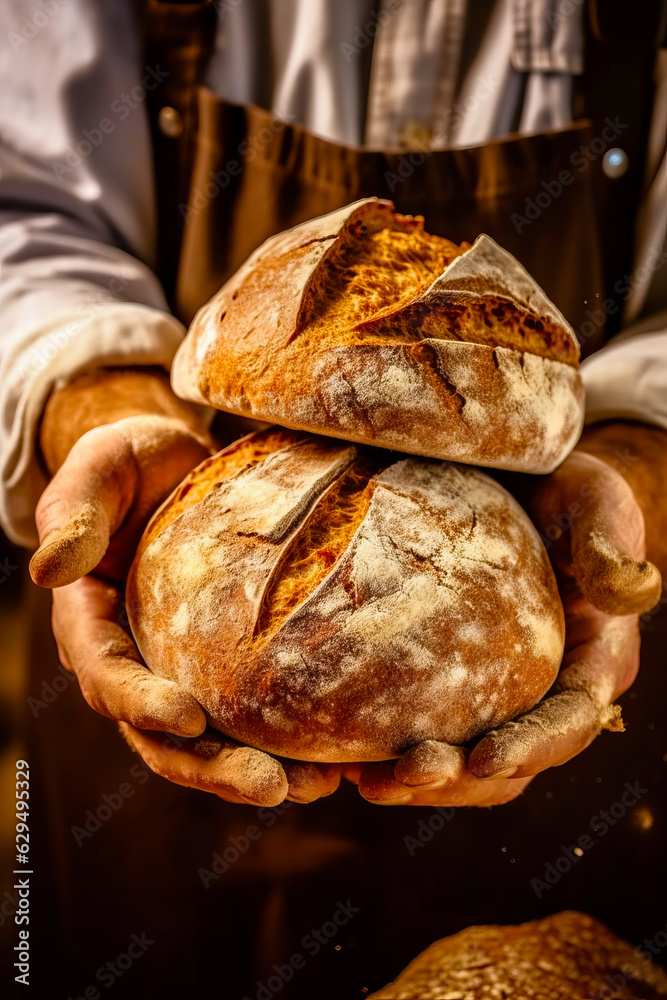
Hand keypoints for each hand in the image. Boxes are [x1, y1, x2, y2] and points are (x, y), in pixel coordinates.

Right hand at [30, 370, 340, 806]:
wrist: (173, 464)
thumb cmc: (130, 461)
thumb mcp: (99, 470)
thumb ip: (75, 515)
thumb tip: (45, 569)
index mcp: (92, 624)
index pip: (108, 678)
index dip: (142, 705)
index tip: (189, 719)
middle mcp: (135, 661)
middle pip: (162, 738)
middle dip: (212, 768)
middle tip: (272, 787)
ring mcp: (181, 668)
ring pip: (211, 741)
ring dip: (257, 770)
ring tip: (318, 786)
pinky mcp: (224, 663)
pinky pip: (251, 711)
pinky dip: (287, 738)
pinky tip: (337, 753)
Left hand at [346, 426, 662, 806]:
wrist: (524, 478)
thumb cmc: (568, 488)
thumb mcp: (595, 501)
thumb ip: (608, 542)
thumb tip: (635, 589)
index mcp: (593, 660)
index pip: (570, 721)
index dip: (533, 748)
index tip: (485, 760)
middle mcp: (548, 689)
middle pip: (513, 764)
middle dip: (462, 781)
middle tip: (405, 775)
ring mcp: (499, 691)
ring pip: (467, 762)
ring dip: (422, 781)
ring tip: (366, 781)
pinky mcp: (454, 680)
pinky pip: (427, 726)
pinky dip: (391, 747)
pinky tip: (346, 753)